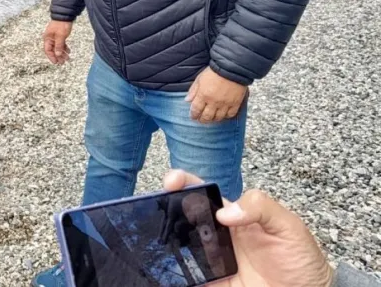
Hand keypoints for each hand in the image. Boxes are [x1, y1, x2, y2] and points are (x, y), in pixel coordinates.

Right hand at [43, 20, 72, 64]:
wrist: (65, 15)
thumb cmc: (61, 24)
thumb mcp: (60, 36)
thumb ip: (59, 46)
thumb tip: (58, 55)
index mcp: (47, 38)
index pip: (48, 50)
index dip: (52, 57)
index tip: (56, 62)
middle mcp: (50, 38)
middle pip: (53, 50)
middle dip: (58, 56)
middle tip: (63, 62)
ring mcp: (54, 37)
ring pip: (57, 47)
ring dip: (62, 53)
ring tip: (67, 58)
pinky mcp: (59, 35)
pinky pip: (61, 44)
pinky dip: (64, 48)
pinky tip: (68, 51)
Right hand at [163, 170, 334, 286]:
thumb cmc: (301, 259)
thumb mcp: (288, 225)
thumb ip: (261, 207)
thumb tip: (225, 212)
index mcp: (232, 214)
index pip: (202, 191)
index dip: (183, 181)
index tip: (172, 180)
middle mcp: (216, 234)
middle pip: (182, 215)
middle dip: (165, 206)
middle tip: (158, 205)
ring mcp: (210, 259)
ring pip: (178, 244)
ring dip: (165, 237)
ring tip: (157, 233)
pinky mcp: (208, 282)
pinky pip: (186, 276)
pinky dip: (173, 272)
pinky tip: (164, 265)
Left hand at [186, 67, 247, 122]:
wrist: (232, 68)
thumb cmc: (214, 72)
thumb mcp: (199, 79)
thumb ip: (193, 90)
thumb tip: (187, 100)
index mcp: (203, 95)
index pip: (196, 110)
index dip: (193, 115)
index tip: (193, 116)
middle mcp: (213, 102)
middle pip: (206, 117)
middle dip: (202, 120)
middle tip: (201, 119)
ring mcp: (225, 104)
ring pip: (218, 117)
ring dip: (213, 119)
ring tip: (211, 118)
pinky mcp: (235, 103)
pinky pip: (230, 115)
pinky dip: (226, 116)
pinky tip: (223, 114)